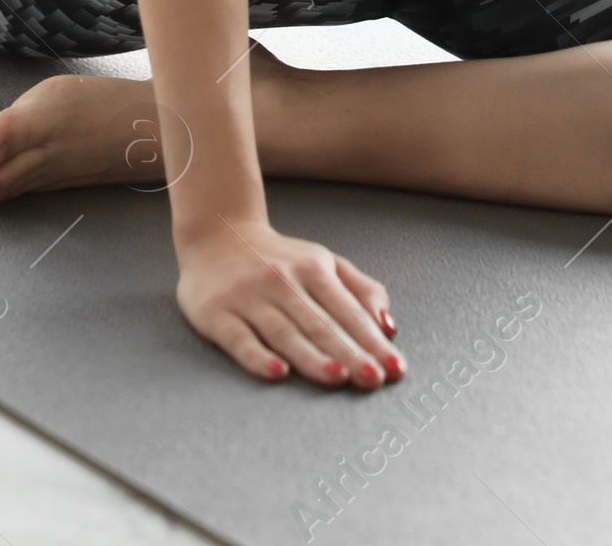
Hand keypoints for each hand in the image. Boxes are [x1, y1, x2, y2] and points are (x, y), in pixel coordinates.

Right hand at [175, 217, 403, 388]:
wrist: (216, 233)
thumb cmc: (279, 259)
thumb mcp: (324, 262)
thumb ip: (360, 290)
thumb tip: (389, 327)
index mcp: (313, 269)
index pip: (348, 311)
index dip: (373, 340)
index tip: (395, 368)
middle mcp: (283, 282)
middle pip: (321, 325)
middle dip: (351, 352)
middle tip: (375, 379)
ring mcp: (249, 298)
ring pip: (285, 333)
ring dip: (313, 357)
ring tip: (339, 377)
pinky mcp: (217, 315)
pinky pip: (240, 340)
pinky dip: (259, 357)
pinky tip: (278, 373)